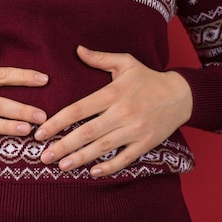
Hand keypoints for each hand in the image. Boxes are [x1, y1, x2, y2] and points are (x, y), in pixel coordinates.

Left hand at [34, 46, 192, 176]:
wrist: (181, 95)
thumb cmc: (148, 78)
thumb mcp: (125, 63)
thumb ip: (99, 58)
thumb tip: (77, 49)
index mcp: (113, 93)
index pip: (79, 109)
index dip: (58, 122)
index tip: (40, 132)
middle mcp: (122, 112)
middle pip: (87, 132)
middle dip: (63, 145)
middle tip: (44, 157)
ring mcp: (135, 129)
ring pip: (103, 147)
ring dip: (80, 158)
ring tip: (61, 166)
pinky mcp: (146, 142)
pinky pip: (125, 158)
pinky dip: (109, 166)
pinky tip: (92, 172)